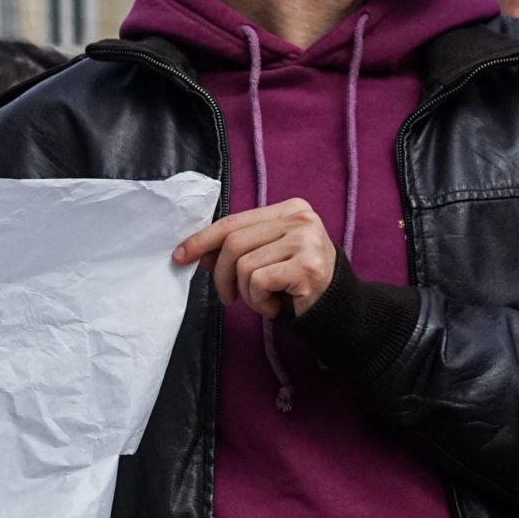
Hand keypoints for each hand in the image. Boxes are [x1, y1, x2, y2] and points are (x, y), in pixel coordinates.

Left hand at [173, 198, 339, 318]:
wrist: (338, 308)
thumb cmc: (297, 280)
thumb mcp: (266, 257)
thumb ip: (238, 248)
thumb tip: (196, 252)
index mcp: (289, 209)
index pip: (234, 221)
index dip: (202, 239)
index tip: (180, 256)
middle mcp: (301, 218)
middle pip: (233, 243)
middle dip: (220, 275)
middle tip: (227, 297)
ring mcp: (306, 241)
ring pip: (243, 265)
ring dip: (245, 293)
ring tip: (264, 300)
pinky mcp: (307, 267)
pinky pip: (258, 282)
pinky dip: (258, 301)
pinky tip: (275, 305)